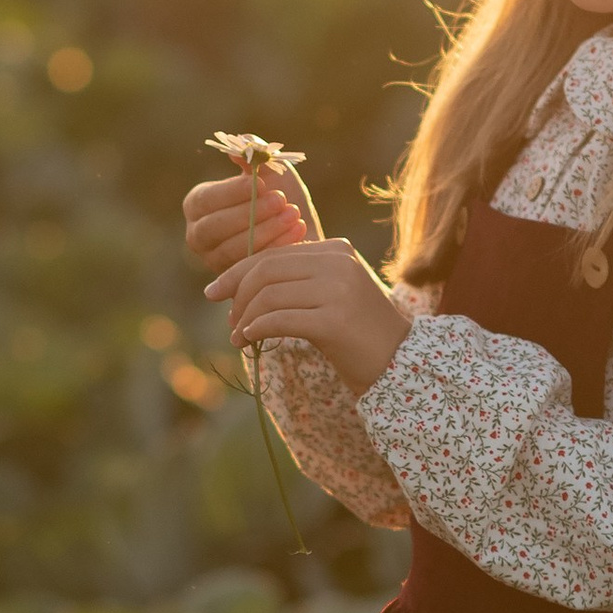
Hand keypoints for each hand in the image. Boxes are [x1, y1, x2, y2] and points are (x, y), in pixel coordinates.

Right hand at [183, 155, 319, 281]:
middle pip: (212, 228)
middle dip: (248, 214)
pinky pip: (250, 269)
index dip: (232, 192)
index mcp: (198, 205)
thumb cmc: (283, 198)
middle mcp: (198, 236)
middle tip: (280, 201)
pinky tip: (298, 232)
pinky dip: (276, 248)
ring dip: (265, 230)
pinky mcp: (235, 283)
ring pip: (231, 250)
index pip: (205, 200)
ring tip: (294, 215)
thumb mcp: (272, 171)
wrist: (303, 232)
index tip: (262, 183)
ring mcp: (214, 262)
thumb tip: (242, 143)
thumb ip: (255, 155)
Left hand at [209, 235, 409, 392]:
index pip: (273, 254)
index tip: (213, 291)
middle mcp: (338, 262)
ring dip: (244, 318)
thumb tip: (239, 283)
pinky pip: (278, 320)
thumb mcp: (328, 294)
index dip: (237, 272)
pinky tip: (249, 341)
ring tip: (239, 337)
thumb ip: (296, 281)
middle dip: (237, 296)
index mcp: (335, 250)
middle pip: (266, 271)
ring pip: (268, 295)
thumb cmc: (357, 333)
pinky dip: (256, 330)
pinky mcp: (334, 320)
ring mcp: (338, 289)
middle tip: (229, 321)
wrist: (398, 363)